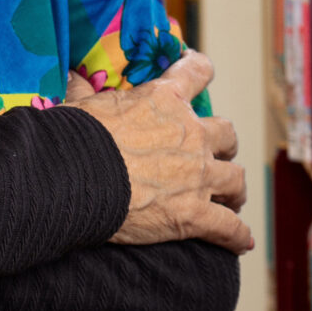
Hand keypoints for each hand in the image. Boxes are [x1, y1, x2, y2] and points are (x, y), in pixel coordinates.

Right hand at [66, 50, 252, 255]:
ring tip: (230, 199)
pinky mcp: (195, 215)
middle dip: (224, 144)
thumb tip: (70, 75)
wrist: (75, 178)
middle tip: (214, 154)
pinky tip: (242, 242)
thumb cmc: (76, 138)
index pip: (195, 71)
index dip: (200, 68)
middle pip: (227, 133)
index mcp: (163, 99)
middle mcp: (190, 134)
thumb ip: (83, 90)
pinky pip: (229, 227)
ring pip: (236, 179)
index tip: (201, 69)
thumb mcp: (81, 105)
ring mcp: (198, 175)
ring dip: (234, 189)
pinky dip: (237, 236)